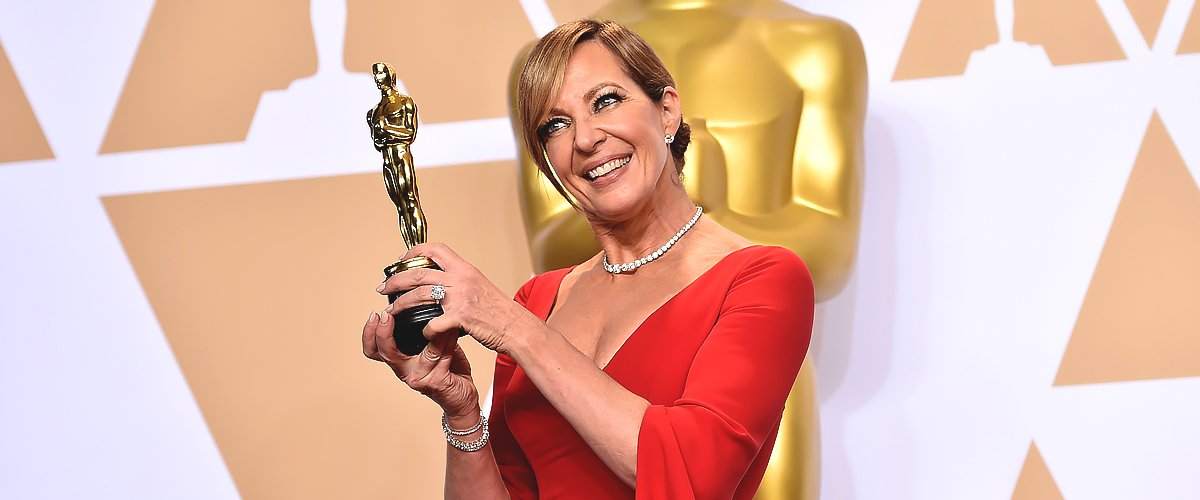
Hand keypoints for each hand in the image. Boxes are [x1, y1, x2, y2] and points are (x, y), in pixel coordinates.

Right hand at [362, 310, 479, 416]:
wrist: (462, 397)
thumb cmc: (447, 370)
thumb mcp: (430, 348)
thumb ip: (422, 332)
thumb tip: (422, 302)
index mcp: (400, 361)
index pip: (373, 350)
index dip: (368, 334)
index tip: (374, 316)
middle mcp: (405, 371)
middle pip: (385, 353)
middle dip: (382, 333)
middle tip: (386, 315)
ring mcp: (420, 378)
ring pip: (423, 350)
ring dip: (433, 330)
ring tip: (440, 314)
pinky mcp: (436, 381)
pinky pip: (441, 355)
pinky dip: (448, 340)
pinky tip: (453, 329)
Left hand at [379, 242, 529, 353]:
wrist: (516, 326)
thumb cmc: (499, 311)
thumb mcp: (480, 285)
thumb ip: (460, 280)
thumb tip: (440, 280)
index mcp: (464, 269)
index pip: (436, 249)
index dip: (415, 252)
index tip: (401, 260)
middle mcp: (460, 279)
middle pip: (419, 272)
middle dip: (396, 280)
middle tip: (385, 287)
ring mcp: (459, 298)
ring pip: (419, 294)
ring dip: (400, 304)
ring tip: (391, 310)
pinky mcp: (459, 318)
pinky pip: (433, 323)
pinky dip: (425, 329)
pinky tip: (423, 333)